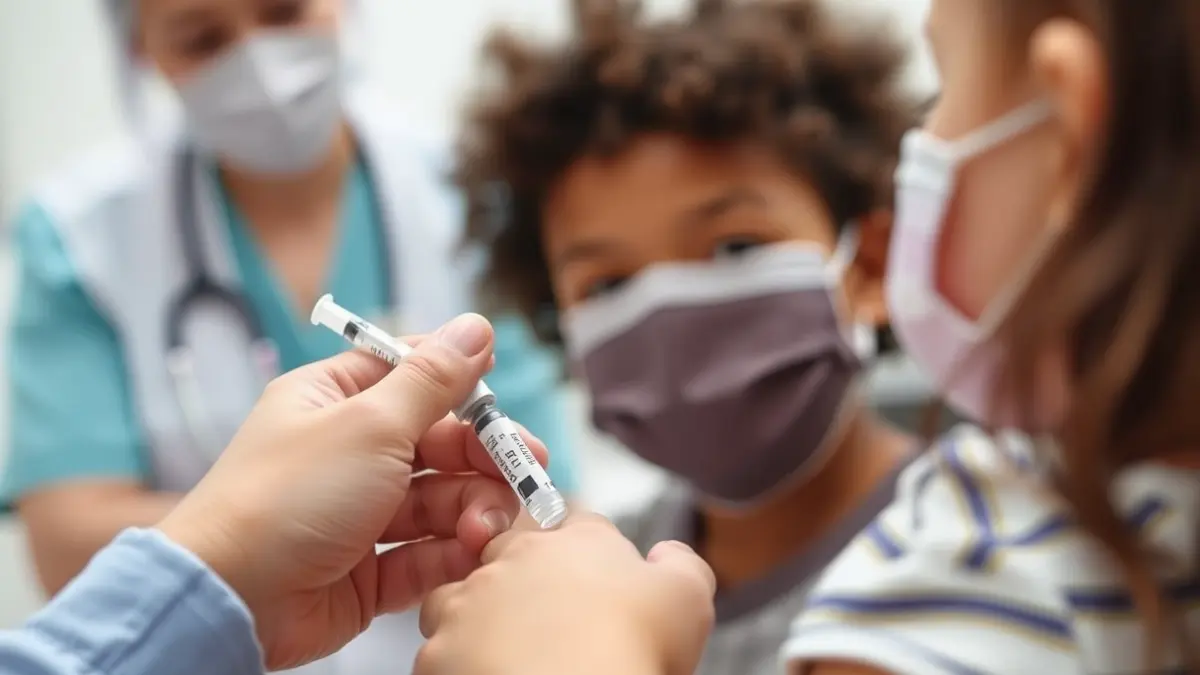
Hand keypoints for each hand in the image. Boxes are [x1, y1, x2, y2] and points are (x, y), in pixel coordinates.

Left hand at [157, 313, 546, 669]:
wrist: (230, 599)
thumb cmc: (285, 497)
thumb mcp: (370, 424)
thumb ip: (434, 381)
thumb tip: (477, 328)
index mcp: (335, 400)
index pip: (410, 374)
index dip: (460, 382)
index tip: (499, 394)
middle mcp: (348, 452)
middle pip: (439, 442)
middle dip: (484, 457)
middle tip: (526, 469)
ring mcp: (358, 513)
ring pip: (440, 500)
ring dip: (473, 509)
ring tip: (486, 527)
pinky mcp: (366, 571)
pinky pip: (425, 554)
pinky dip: (452, 553)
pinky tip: (470, 552)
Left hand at [415, 512, 715, 674]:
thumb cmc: (628, 649)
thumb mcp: (687, 597)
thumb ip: (680, 564)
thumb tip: (669, 555)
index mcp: (579, 541)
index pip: (578, 525)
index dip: (586, 554)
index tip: (595, 583)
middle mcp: (521, 556)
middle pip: (515, 552)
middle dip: (527, 581)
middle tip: (553, 625)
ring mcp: (475, 598)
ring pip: (466, 594)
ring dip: (483, 617)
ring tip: (513, 654)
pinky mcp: (441, 643)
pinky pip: (443, 645)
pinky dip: (459, 661)